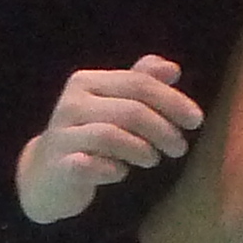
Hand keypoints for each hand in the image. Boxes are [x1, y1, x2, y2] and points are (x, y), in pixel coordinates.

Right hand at [15, 55, 200, 223]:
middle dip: (163, 129)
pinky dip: (112, 170)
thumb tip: (173, 69)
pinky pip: (89, 165)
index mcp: (87, 81)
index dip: (173, 100)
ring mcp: (62, 134)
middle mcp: (72, 103)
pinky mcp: (58, 165)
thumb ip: (141, 83)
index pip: (139, 83)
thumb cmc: (89, 134)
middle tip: (180, 147)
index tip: (196, 121)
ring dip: (142, 149)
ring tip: (154, 159)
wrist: (46, 173)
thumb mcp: (114, 104)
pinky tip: (122, 173)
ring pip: (110, 135)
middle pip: (130, 110)